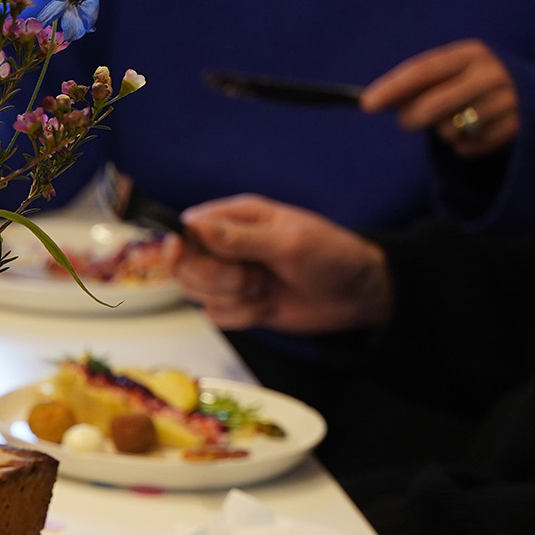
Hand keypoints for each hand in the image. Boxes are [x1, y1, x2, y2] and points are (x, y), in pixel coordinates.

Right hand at [174, 195, 392, 333]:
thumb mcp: (289, 243)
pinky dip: (242, 316)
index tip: (179, 253)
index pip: (186, 229)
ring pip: (195, 293)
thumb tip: (192, 224)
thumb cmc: (331, 257)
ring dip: (231, 298)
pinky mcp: (236, 303)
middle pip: (184, 266)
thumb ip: (238, 238)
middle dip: (214, 279)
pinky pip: (216, 315)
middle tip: (250, 278)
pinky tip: (268, 306)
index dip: (179, 244)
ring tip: (265, 289)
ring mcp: (229, 276)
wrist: (355, 296)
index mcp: (236, 218)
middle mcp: (225, 245)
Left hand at [363, 39, 518, 158]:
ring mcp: (506, 101)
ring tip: (456, 120)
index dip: (393, 88)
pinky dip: (461, 146)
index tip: (366, 104)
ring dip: (442, 132)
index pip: (424, 70)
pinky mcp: (513, 128)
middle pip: (432, 105)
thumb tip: (372, 101)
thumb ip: (417, 84)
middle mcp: (491, 74)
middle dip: (410, 119)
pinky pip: (467, 148)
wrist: (524, 94)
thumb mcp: (450, 72)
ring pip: (449, 131)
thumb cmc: (469, 82)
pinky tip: (473, 132)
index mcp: (471, 53)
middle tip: (406, 123)